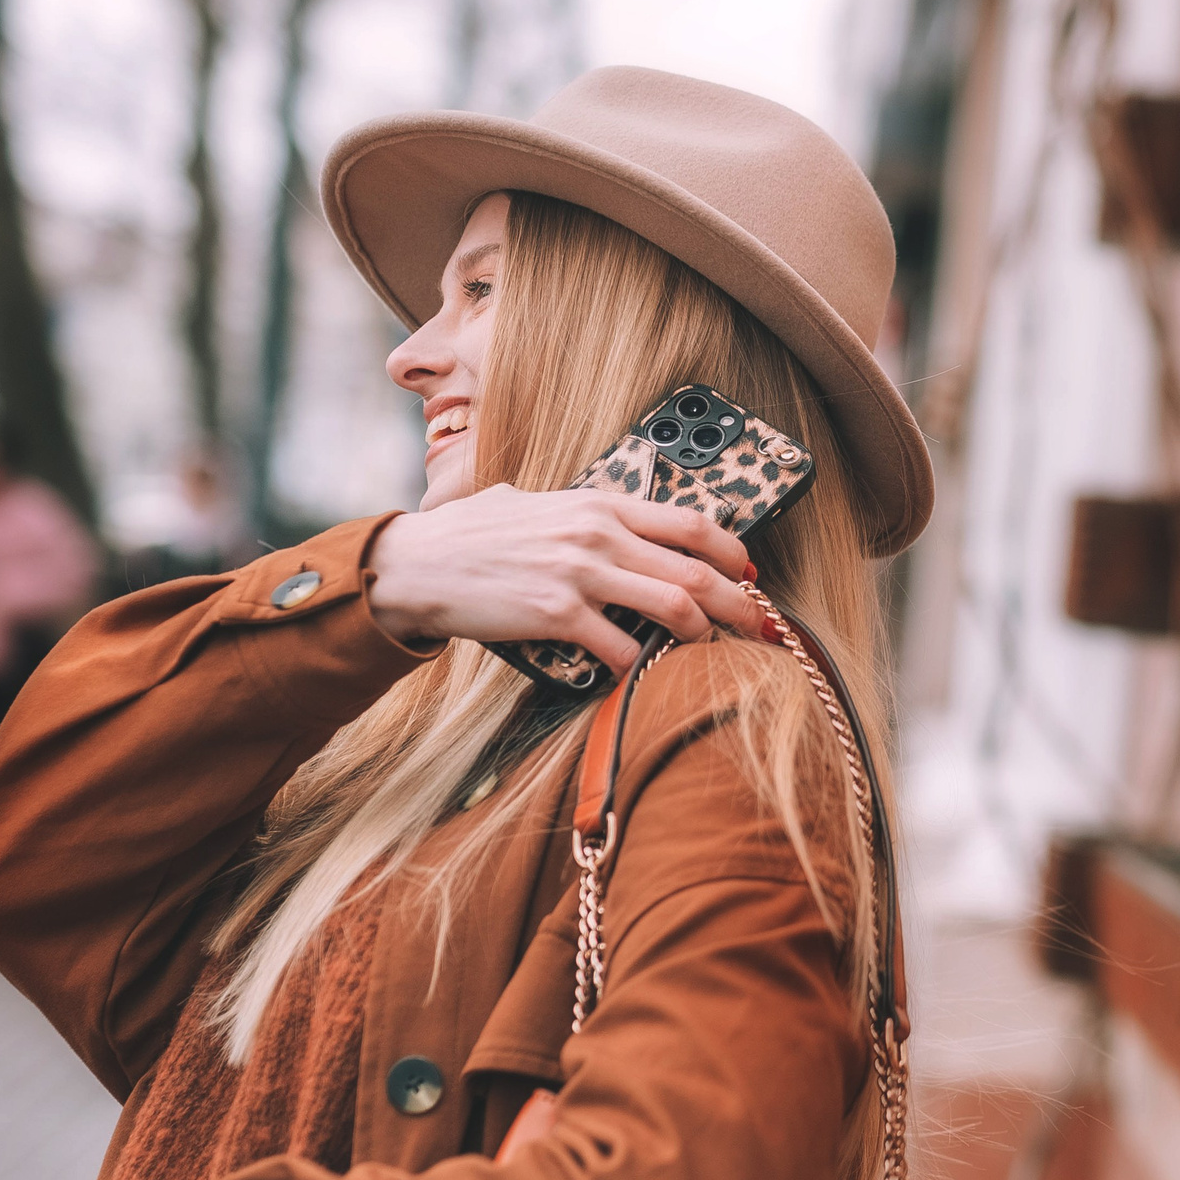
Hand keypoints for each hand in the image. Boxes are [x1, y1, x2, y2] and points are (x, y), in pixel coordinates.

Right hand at [367, 484, 757, 673]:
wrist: (421, 563)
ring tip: (703, 651)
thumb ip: (576, 512)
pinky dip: (637, 667)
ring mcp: (581, 575)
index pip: (690, 522)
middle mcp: (599, 535)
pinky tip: (635, 676)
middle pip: (698, 570)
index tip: (749, 573)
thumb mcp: (534, 504)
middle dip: (739, 604)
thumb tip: (602, 522)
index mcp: (600, 505)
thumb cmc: (474, 536)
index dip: (732, 551)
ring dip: (700, 636)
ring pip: (674, 607)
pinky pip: (621, 649)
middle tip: (758, 627)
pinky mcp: (558, 616)